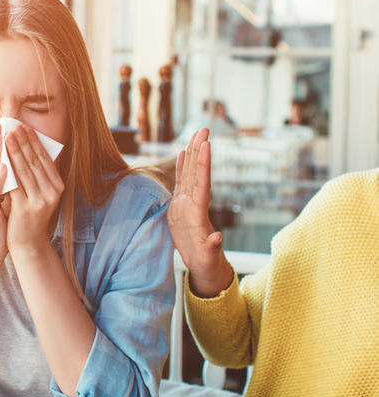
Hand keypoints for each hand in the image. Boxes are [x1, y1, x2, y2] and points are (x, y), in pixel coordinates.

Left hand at [5, 123, 63, 253]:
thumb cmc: (29, 214)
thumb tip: (24, 146)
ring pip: (24, 171)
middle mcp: (52, 193)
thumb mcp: (38, 193)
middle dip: (22, 142)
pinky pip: (14, 184)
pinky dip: (6, 170)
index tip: (23, 126)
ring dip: (14, 151)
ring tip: (5, 136)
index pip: (44, 158)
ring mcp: (40, 201)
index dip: (33, 141)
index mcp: (57, 186)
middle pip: (34, 162)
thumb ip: (35, 174)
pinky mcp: (26, 209)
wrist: (28, 242)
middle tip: (12, 125)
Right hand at [167, 128, 232, 297]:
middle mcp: (194, 204)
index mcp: (199, 213)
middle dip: (199, 151)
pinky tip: (181, 154)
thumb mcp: (209, 259)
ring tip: (194, 134)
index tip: (206, 144)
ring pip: (189, 174)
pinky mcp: (180, 208)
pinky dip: (181, 168)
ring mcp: (187, 204)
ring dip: (191, 154)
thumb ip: (212, 248)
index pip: (201, 184)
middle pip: (196, 172)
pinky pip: (180, 183)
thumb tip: (216, 238)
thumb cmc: (207, 265)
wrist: (204, 267)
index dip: (203, 164)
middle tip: (203, 128)